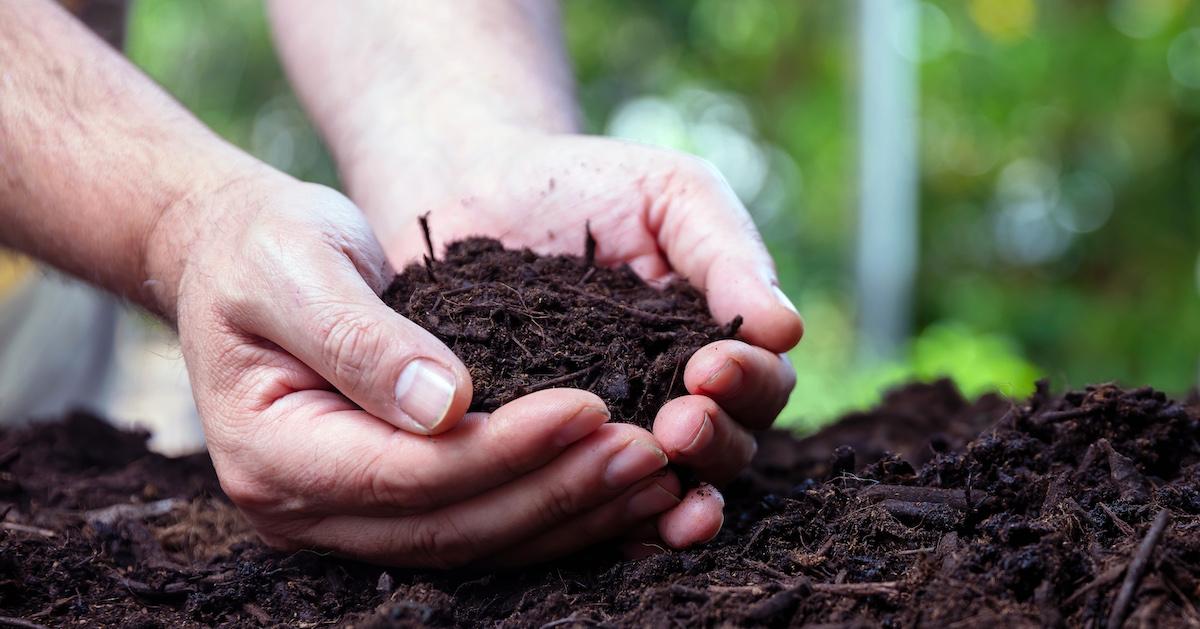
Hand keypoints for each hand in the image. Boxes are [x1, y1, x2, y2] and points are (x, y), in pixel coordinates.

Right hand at [147, 168, 693, 566]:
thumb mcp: (295, 267)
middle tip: (649, 452)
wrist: (238, 258)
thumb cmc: (261, 248)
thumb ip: (360, 337)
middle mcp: (305, 510)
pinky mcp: (386, 507)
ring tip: (656, 477)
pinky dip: (552, 515)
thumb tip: (444, 405)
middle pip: (452, 527)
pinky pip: (479, 529)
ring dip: (570, 515)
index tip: (591, 406)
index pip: (410, 475)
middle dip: (557, 492)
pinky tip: (618, 493)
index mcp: (271, 456)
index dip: (506, 449)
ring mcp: (344, 520)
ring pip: (475, 544)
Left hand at [349, 129, 802, 549]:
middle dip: (712, 441)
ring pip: (665, 485)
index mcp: (715, 341)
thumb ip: (727, 254)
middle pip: (726, 447)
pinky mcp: (549, 451)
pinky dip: (608, 522)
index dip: (747, 383)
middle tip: (678, 422)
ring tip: (653, 471)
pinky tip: (606, 524)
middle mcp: (674, 397)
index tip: (711, 366)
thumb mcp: (671, 196)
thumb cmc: (586, 186)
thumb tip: (787, 330)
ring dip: (671, 493)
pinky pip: (589, 501)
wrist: (478, 189)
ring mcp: (612, 430)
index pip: (761, 383)